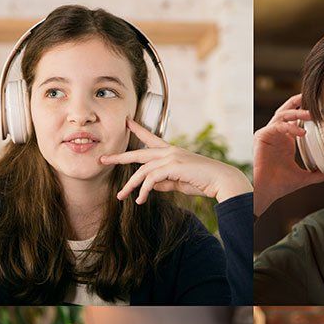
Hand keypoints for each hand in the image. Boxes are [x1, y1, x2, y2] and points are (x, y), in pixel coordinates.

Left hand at [100, 118, 251, 204]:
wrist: (221, 180)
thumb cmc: (202, 181)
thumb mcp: (178, 182)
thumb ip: (163, 182)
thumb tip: (149, 186)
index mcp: (171, 151)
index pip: (150, 138)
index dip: (137, 130)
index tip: (127, 122)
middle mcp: (169, 151)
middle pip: (138, 153)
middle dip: (119, 157)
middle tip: (103, 160)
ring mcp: (171, 158)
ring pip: (142, 170)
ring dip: (130, 185)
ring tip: (121, 196)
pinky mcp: (173, 167)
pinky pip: (151, 179)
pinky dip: (144, 191)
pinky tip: (140, 200)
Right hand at [253, 94, 323, 215]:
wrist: (267, 191)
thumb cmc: (281, 185)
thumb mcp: (305, 177)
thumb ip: (320, 174)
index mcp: (285, 140)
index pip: (294, 119)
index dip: (305, 111)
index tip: (319, 107)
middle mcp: (276, 135)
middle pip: (286, 111)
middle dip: (297, 102)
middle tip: (311, 97)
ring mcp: (268, 134)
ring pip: (282, 115)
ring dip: (296, 113)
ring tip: (311, 115)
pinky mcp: (262, 137)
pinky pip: (277, 126)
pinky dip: (289, 127)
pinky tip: (301, 133)